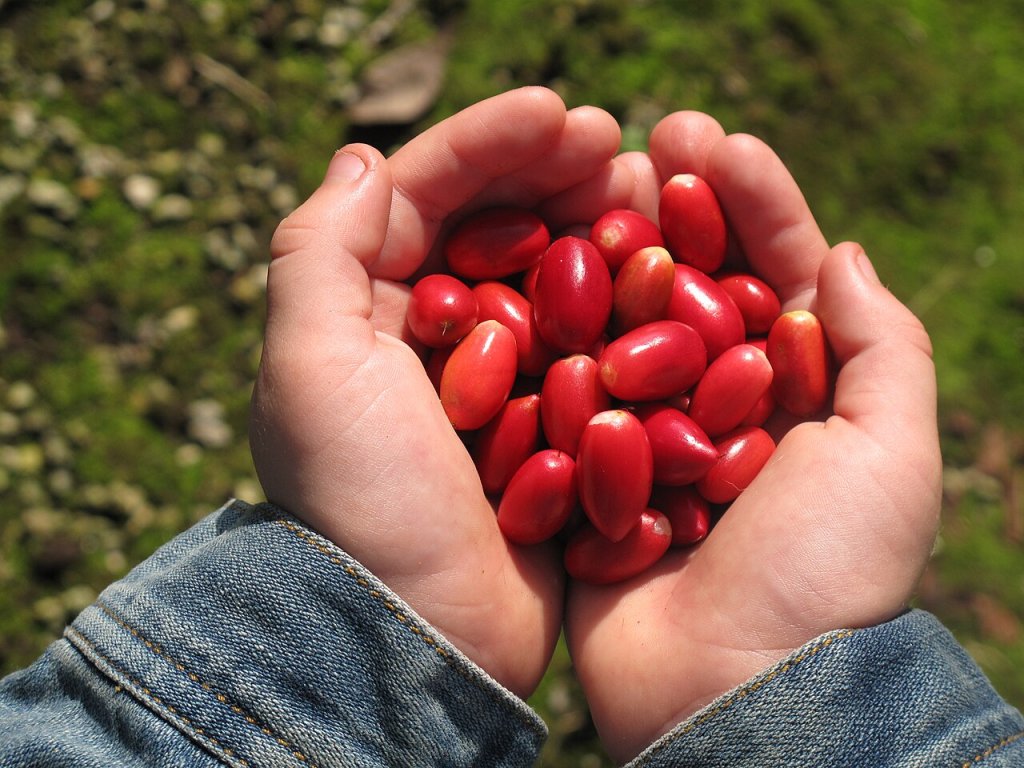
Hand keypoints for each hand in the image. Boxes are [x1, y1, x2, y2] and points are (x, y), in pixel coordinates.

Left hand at [249, 87, 621, 697]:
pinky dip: (627, 308)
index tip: (565, 111)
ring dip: (600, 230)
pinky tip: (667, 277)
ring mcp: (498, 384)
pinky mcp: (550, 428)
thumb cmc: (359, 499)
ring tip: (651, 194)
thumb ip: (320, 250)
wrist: (417, 635)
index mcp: (369, 312)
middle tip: (620, 145)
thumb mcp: (308, 366)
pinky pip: (593, 346)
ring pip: (554, 280)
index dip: (491, 143)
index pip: (426, 197)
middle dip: (555, 175)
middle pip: (499, 227)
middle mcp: (432, 339)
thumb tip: (362, 155)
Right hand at [564, 113, 943, 761]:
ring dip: (606, 250)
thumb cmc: (823, 577)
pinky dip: (550, 334)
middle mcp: (715, 406)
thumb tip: (842, 253)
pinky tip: (527, 273)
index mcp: (793, 394)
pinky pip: (565, 392)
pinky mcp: (584, 475)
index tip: (711, 138)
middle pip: (691, 283)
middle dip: (673, 206)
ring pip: (622, 323)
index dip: (751, 200)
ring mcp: (645, 437)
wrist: (731, 693)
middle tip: (642, 134)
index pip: (771, 273)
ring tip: (587, 184)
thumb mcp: (889, 456)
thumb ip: (880, 350)